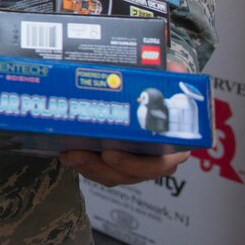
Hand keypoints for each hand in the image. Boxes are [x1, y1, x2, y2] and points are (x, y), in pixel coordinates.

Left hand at [59, 61, 191, 186]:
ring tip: (72, 155)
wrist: (139, 99)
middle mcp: (154, 159)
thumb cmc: (154, 96)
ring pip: (114, 176)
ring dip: (91, 167)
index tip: (112, 152)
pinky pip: (100, 173)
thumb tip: (174, 68)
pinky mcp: (114, 166)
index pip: (163, 163)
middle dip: (110, 167)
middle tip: (92, 153)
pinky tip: (69, 156)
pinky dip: (84, 166)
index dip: (141, 163)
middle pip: (134, 173)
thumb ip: (173, 74)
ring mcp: (133, 166)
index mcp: (171, 144)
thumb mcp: (165, 82)